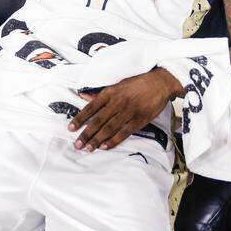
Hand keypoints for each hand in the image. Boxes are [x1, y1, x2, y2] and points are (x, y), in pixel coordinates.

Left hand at [68, 69, 183, 151]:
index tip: (70, 128)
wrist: (160, 82)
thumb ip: (99, 94)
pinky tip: (105, 146)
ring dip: (97, 139)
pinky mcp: (140, 119)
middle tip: (77, 145)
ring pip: (109, 128)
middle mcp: (118, 102)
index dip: (80, 118)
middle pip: (98, 120)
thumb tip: (81, 96)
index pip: (91, 107)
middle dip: (86, 133)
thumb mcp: (117, 84)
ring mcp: (129, 111)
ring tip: (88, 148)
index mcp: (110, 92)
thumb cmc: (137, 83)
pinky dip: (114, 140)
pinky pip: (124, 132)